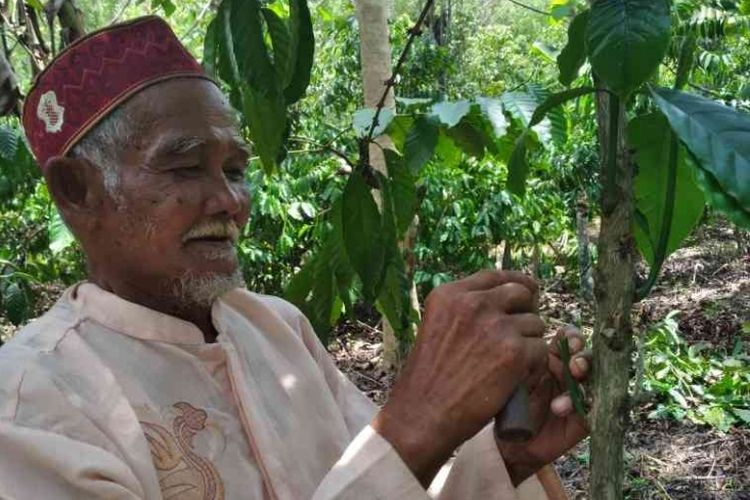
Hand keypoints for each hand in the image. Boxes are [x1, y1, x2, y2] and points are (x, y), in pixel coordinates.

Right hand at [372, 271, 548, 486]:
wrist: (423, 414)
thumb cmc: (429, 377)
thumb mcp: (436, 327)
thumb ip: (463, 310)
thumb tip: (501, 299)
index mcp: (449, 294)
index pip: (494, 275)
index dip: (515, 283)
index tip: (525, 293)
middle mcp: (473, 304)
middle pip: (520, 293)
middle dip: (526, 311)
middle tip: (522, 332)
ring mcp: (496, 327)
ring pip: (535, 323)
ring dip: (530, 342)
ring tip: (511, 364)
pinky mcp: (515, 353)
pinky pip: (541, 349)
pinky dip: (535, 365)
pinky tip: (518, 377)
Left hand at [496, 326, 590, 485]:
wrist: (510, 440)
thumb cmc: (510, 403)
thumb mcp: (515, 377)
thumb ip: (526, 361)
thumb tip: (534, 341)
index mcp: (553, 359)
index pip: (570, 340)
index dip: (573, 337)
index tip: (569, 338)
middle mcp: (569, 375)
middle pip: (586, 357)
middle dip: (583, 357)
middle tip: (574, 364)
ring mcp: (578, 396)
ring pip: (593, 380)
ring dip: (585, 378)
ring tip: (572, 380)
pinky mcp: (583, 420)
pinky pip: (591, 409)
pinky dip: (580, 405)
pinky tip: (562, 408)